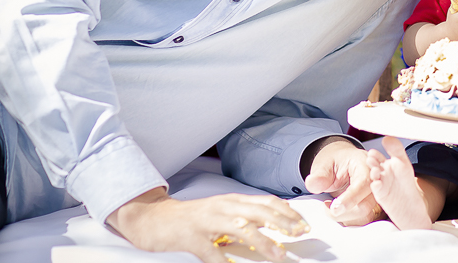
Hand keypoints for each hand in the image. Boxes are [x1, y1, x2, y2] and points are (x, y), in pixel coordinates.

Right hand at [107, 186, 307, 262]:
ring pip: (240, 229)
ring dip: (262, 242)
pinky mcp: (190, 237)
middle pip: (258, 212)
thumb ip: (244, 216)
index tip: (303, 224)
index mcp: (232, 200)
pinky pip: (210, 251)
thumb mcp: (221, 212)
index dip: (287, 212)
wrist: (154, 218)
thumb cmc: (192, 218)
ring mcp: (206, 221)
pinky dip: (223, 261)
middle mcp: (223, 207)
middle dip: (282, 223)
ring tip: (277, 255)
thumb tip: (272, 226)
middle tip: (299, 235)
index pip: (266, 202)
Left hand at [303, 137, 378, 224]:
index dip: (350, 198)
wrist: (342, 164)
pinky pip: (363, 220)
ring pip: (365, 216)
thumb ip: (319, 174)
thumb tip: (312, 183)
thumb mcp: (324, 164)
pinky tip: (339, 211)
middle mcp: (375, 181)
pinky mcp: (372, 207)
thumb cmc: (336, 163)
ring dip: (345, 218)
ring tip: (331, 206)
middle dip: (343, 212)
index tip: (334, 208)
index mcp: (364, 164)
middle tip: (326, 206)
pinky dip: (348, 220)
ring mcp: (376, 195)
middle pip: (366, 204)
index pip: (364, 183)